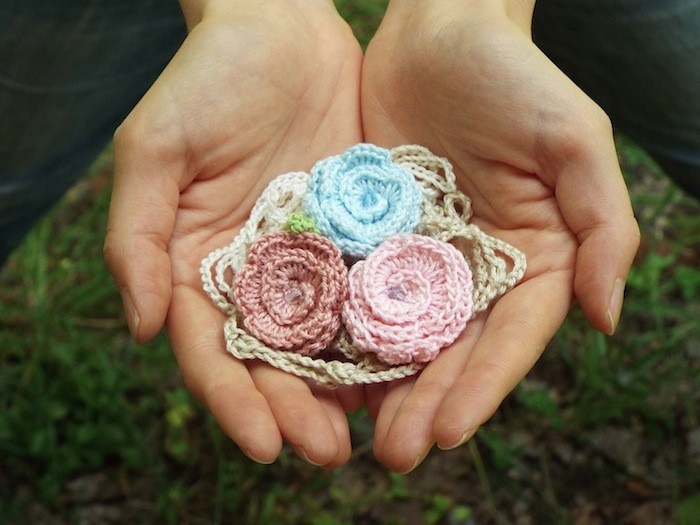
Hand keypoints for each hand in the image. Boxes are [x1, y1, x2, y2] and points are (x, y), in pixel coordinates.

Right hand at [104, 0, 363, 466]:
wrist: (283, 28)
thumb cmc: (208, 79)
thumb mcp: (156, 148)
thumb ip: (137, 236)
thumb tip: (139, 328)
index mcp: (200, 265)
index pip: (210, 349)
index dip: (232, 401)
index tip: (263, 446)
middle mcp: (258, 274)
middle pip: (274, 359)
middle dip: (298, 410)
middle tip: (331, 453)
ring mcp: (312, 259)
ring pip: (329, 338)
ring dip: (348, 387)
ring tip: (378, 429)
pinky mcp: (359, 235)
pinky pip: (374, 292)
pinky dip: (386, 331)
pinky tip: (410, 364)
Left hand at [361, 0, 639, 471]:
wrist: (439, 30)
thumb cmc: (514, 77)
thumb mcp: (574, 140)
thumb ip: (603, 227)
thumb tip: (607, 318)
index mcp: (529, 258)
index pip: (511, 336)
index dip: (484, 386)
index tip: (450, 431)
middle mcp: (473, 269)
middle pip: (450, 350)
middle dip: (425, 403)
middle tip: (394, 453)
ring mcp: (417, 257)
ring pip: (397, 334)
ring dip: (378, 385)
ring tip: (352, 433)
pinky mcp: (369, 236)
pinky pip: (352, 291)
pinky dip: (338, 331)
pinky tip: (316, 367)